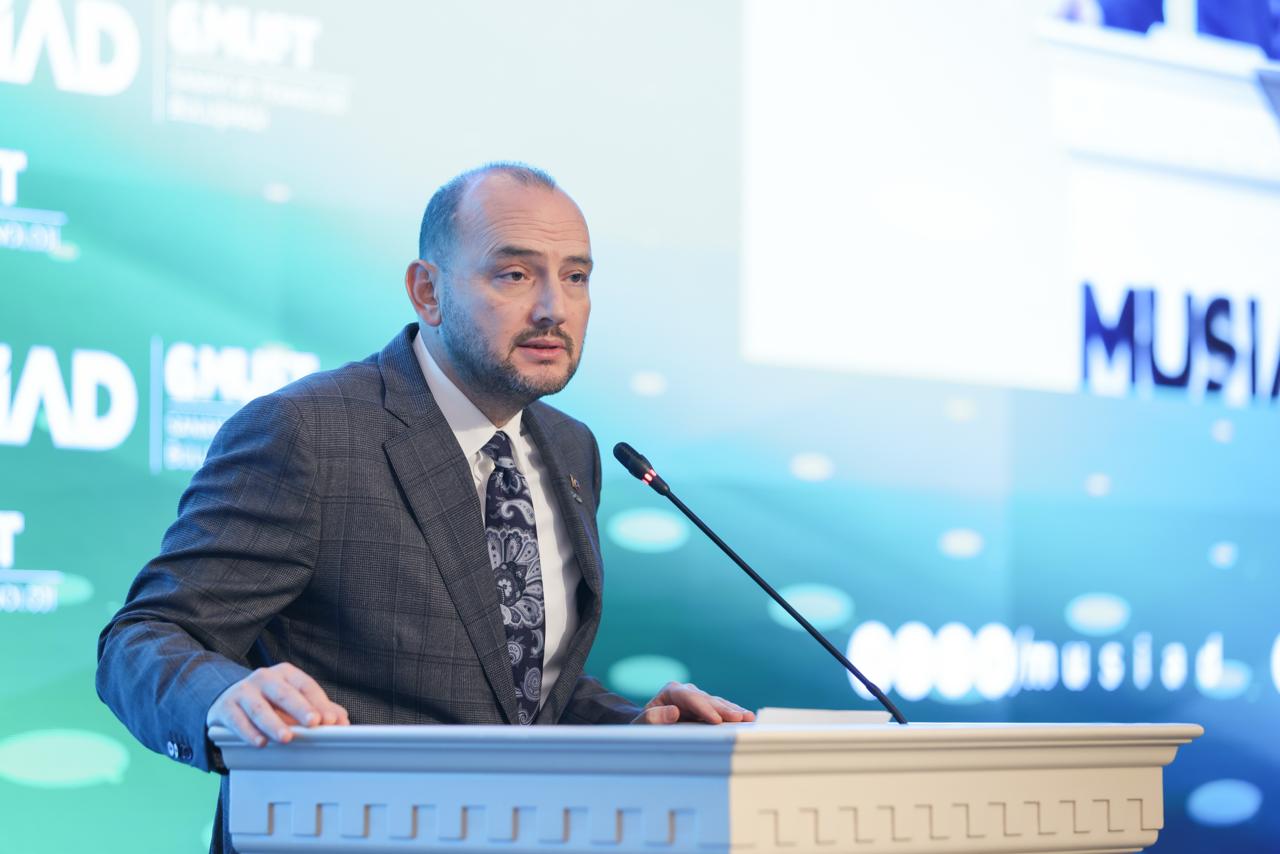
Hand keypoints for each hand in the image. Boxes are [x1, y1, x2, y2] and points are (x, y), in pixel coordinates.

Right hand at [205, 662, 348, 746]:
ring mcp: (243, 691)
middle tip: (314, 723)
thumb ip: (318, 709)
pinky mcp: (225, 707)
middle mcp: (264, 677)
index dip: (319, 703)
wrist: (227, 700)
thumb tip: (343, 720)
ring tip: (286, 737)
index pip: (306, 686)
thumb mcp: (293, 700)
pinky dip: (249, 732)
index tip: (331, 720)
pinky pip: (238, 720)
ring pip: (260, 708)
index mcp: (285, 673)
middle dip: (300, 708)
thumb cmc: (268, 701)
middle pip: (285, 693)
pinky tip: (260, 742)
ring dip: (274, 723)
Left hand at [632, 681, 755, 724]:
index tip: (715, 719)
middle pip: (707, 699)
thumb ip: (653, 717)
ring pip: (717, 703)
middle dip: (723, 709)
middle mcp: (687, 691)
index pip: (689, 697)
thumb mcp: (642, 723)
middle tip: (739, 718)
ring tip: (748, 717)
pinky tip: (745, 717)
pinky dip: (732, 714)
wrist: (647, 725)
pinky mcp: (706, 708)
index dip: (703, 708)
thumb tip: (673, 712)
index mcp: (672, 690)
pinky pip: (720, 710)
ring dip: (733, 711)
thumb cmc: (643, 725)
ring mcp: (698, 699)